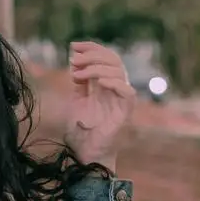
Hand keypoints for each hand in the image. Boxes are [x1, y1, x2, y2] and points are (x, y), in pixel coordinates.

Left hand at [63, 41, 135, 171]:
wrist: (85, 154)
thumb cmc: (81, 132)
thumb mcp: (76, 101)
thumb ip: (79, 83)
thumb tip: (75, 64)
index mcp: (104, 85)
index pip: (104, 57)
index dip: (91, 48)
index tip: (73, 46)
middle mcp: (115, 89)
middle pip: (112, 60)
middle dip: (92, 55)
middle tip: (74, 59)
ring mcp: (121, 99)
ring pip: (118, 72)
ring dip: (96, 68)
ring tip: (76, 74)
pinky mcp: (125, 112)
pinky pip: (127, 91)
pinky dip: (113, 83)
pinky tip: (98, 82)